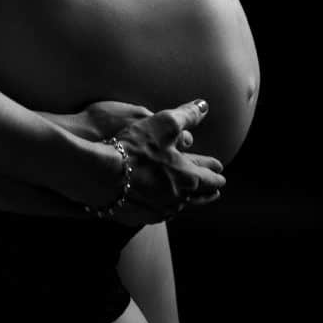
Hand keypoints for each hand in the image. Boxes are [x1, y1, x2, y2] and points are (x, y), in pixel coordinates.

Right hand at [60, 98, 225, 226]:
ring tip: (188, 198)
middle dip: (208, 192)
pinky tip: (158, 204)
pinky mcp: (137, 216)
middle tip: (215, 192)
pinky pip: (156, 212)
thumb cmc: (135, 147)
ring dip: (185, 200)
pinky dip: (162, 206)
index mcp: (188, 179)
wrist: (101, 174)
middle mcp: (177, 200)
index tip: (221, 171)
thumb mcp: (164, 123)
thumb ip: (187, 115)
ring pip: (178, 207)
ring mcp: (157, 211)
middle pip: (199, 198)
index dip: (216, 173)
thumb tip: (204, 105)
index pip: (210, 178)